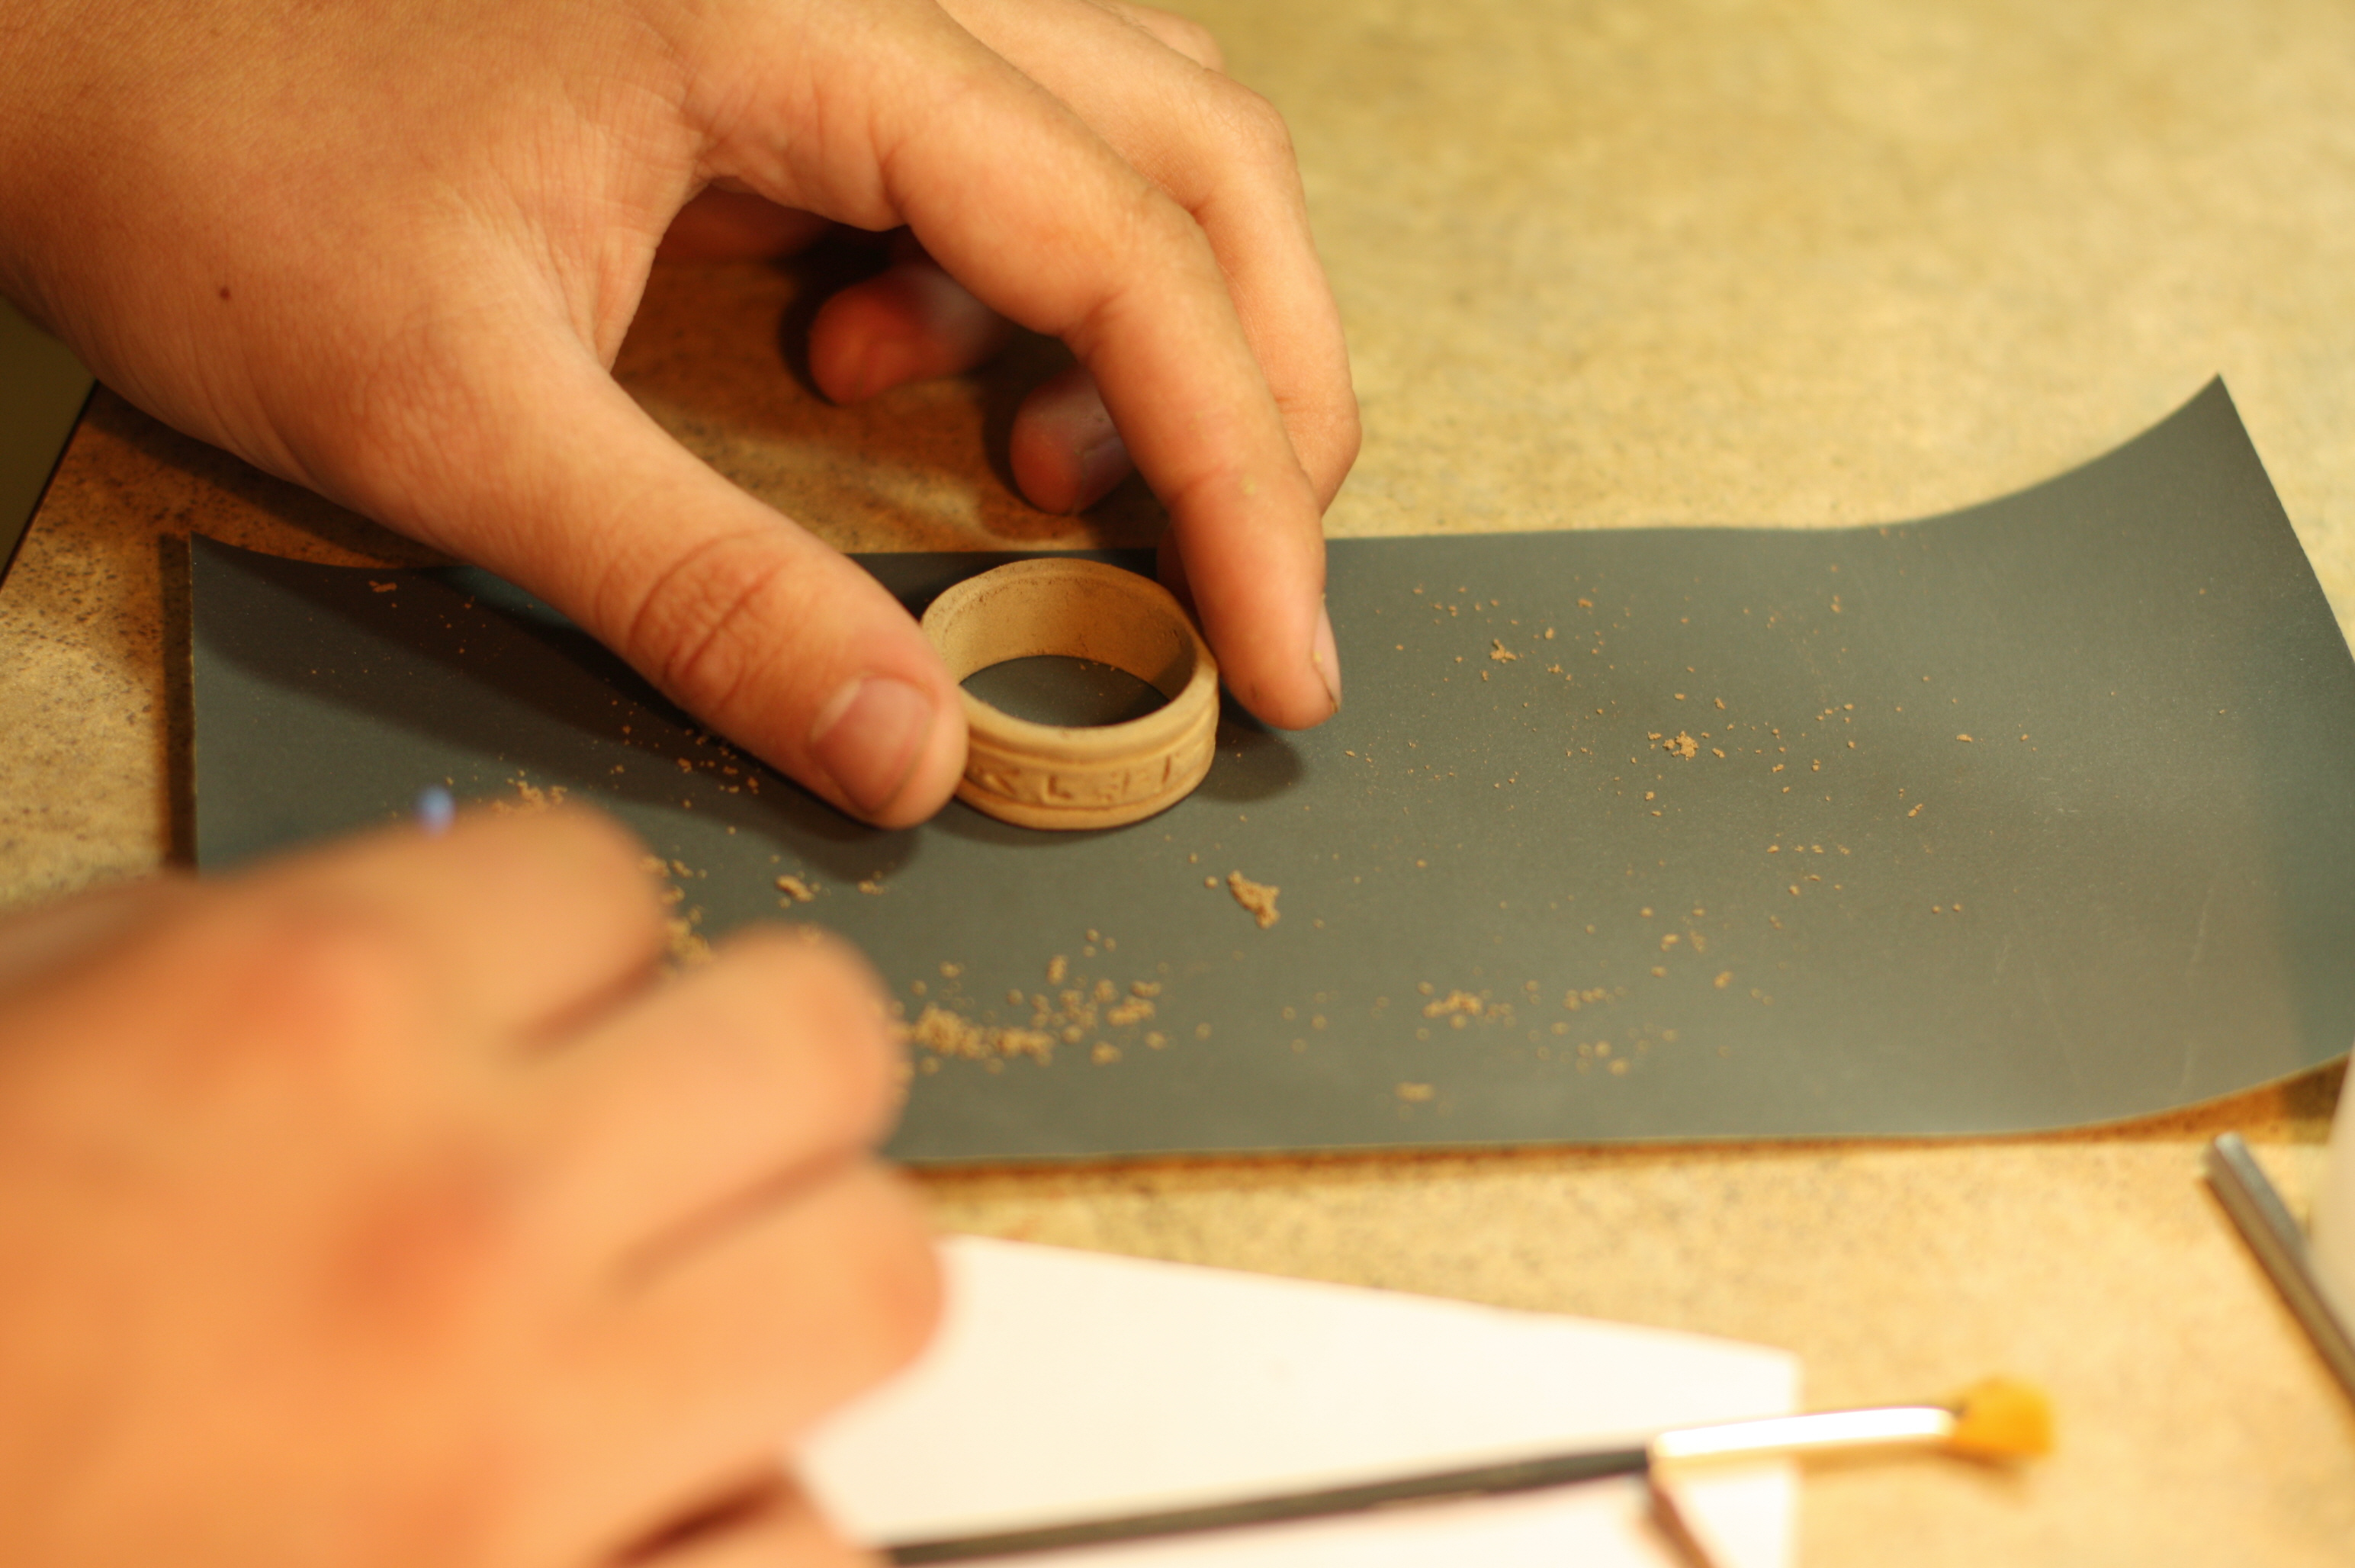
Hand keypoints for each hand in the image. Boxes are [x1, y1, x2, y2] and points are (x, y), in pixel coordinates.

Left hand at [0, 0, 1357, 826]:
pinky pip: (1009, 152)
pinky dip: (1023, 292)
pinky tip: (886, 367)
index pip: (1121, 243)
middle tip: (1248, 583)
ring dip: (1155, 332)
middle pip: (1197, 156)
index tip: (1277, 647)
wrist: (66, 38)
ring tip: (1034, 476)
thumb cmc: (213, 166)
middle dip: (1259, 389)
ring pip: (1131, 138)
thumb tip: (913, 751)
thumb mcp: (455, 417)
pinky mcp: (795, 47)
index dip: (1237, 467)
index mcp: (792, 15)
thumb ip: (704, 589)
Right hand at [0, 810, 935, 1565]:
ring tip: (703, 1326)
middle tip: (682, 1138)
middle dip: (755, 1074)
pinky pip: (811, 1544)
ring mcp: (531, 1441)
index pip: (600, 875)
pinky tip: (663, 1518)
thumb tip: (375, 936)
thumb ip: (186, 967)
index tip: (545, 1005)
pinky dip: (758, 1528)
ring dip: (802, 1287)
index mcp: (292, 1022)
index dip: (569, 942)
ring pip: (882, 1273)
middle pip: (818, 1039)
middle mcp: (452, 1209)